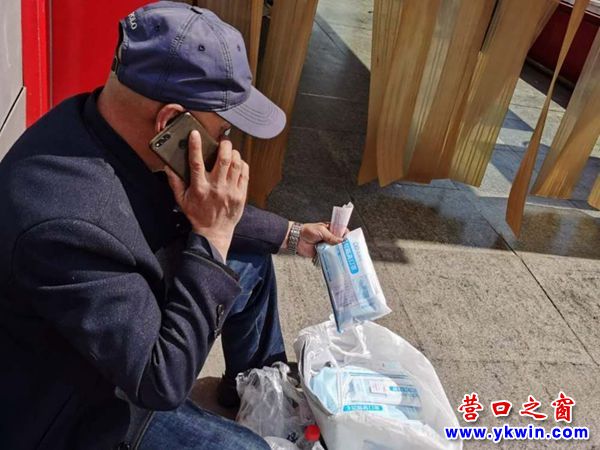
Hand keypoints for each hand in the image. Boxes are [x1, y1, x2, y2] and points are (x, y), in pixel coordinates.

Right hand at [165, 130, 247, 260]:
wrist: (214, 232)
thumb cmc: (197, 214)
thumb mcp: (181, 200)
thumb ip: (175, 182)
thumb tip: (168, 166)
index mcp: (199, 188)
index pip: (197, 163)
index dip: (195, 146)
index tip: (195, 134)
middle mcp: (216, 188)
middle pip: (223, 160)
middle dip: (224, 145)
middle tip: (223, 139)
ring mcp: (230, 191)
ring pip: (236, 164)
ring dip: (234, 153)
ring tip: (230, 150)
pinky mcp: (241, 195)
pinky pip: (244, 174)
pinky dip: (242, 164)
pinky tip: (237, 162)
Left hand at [296, 222, 345, 257]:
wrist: (296, 239)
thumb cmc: (307, 231)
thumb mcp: (321, 231)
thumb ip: (332, 237)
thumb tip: (342, 241)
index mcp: (331, 229)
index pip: (342, 232)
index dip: (347, 236)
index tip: (351, 241)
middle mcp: (330, 238)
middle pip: (340, 242)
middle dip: (344, 246)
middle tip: (349, 251)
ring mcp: (326, 246)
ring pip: (335, 250)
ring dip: (338, 253)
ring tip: (344, 257)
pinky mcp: (322, 253)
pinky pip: (329, 256)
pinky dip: (332, 258)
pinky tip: (336, 261)